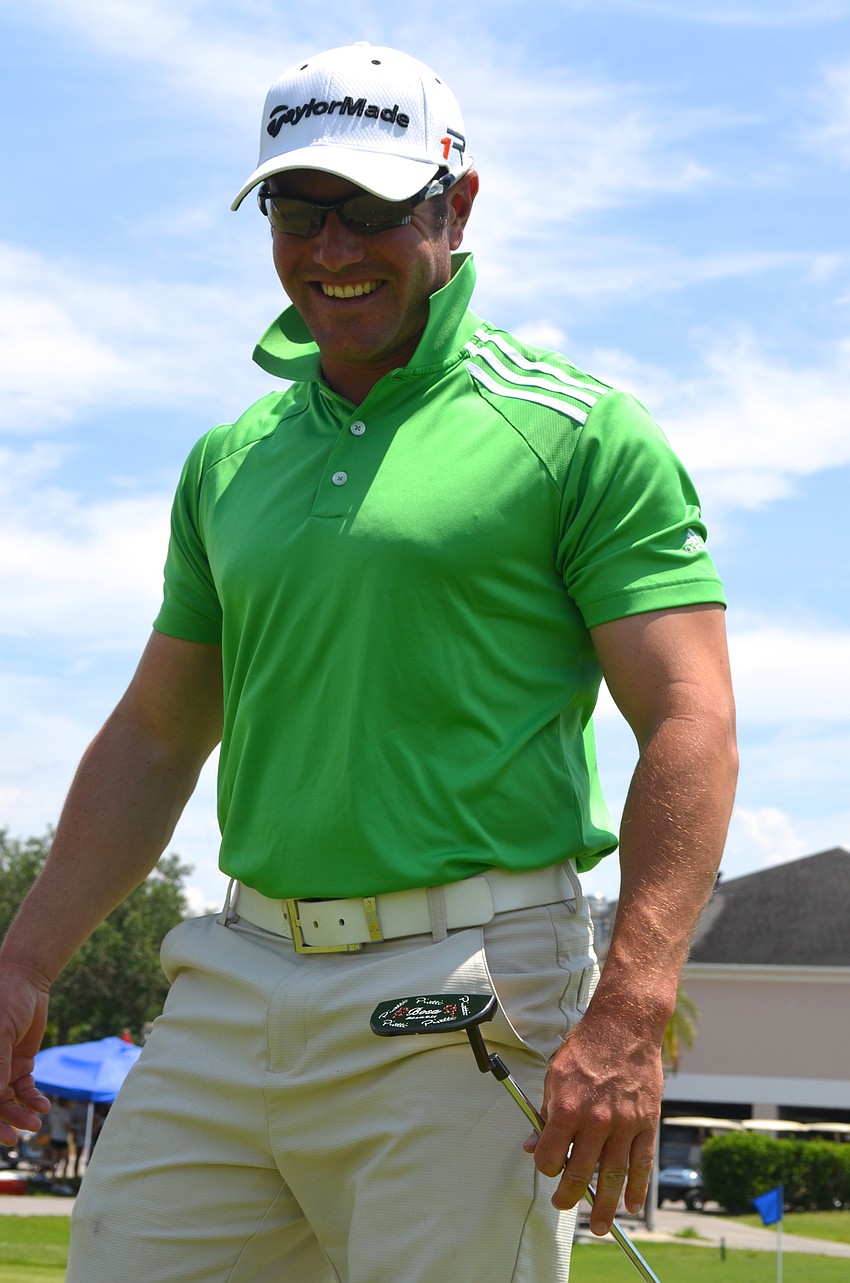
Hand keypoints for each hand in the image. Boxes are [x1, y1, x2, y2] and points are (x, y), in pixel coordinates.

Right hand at [0, 962, 51, 1144]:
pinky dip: (32, 1099)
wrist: (27, 979)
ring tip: (36, 1122)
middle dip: (0, 1123)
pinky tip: (42, 1105)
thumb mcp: (0, 1031)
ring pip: (6, 1101)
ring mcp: (0, 1068)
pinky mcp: (18, 1065)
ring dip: (19, 1114)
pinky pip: (24, 1089)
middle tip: (14, 1139)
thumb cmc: (5, 999)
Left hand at [522, 1008, 660, 1235]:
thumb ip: (544, 1114)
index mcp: (567, 1108)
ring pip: (613, 1176)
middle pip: (580, 1173)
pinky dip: (638, 1188)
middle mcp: (595, 1121)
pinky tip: (632, 1206)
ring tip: (599, 1226)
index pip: (550, 1155)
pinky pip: (642, 1163)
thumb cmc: (585, 1049)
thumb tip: (530, 1145)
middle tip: (563, 1205)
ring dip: (606, 1206)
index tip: (546, 1168)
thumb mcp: (554, 1076)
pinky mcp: (646, 1123)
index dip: (545, 1167)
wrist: (624, 1027)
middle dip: (569, 1196)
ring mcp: (624, 1124)